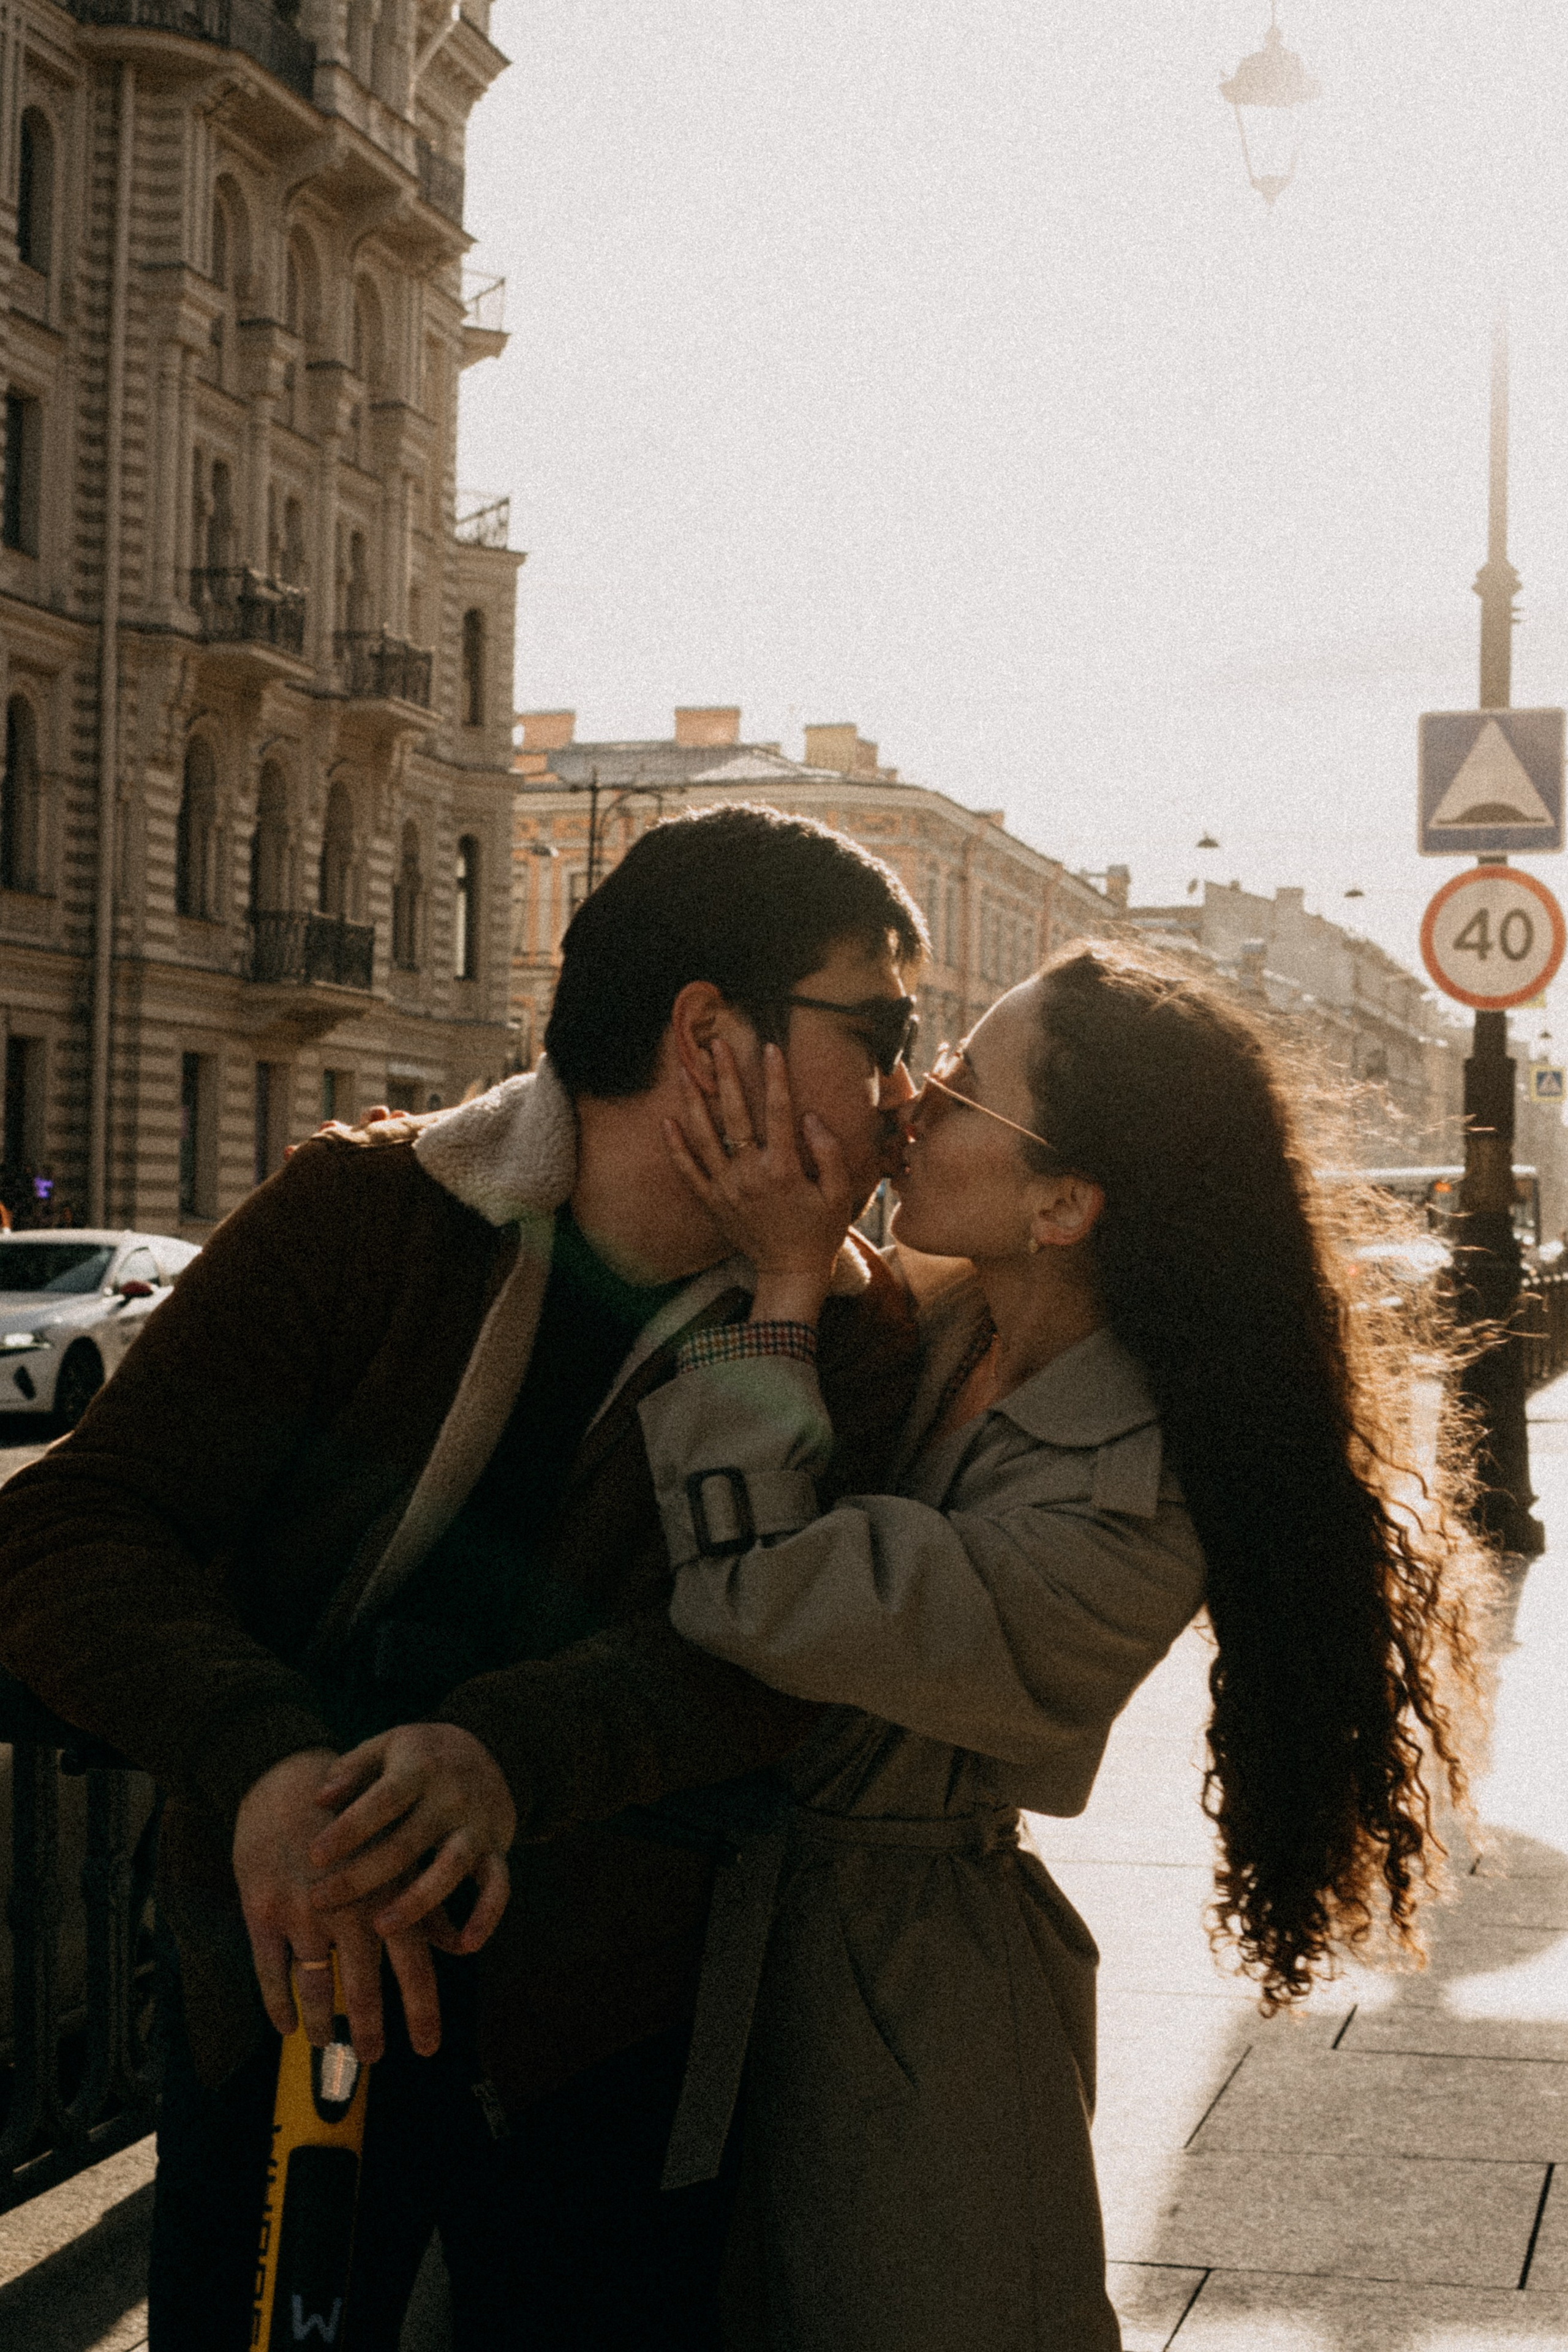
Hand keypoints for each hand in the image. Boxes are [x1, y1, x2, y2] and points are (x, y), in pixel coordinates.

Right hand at [233, 1749, 405, 2061]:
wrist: (282, 1776)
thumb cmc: (350, 1816)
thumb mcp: (395, 1848)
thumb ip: (424, 1900)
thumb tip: (458, 1945)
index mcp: (387, 1890)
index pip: (413, 1963)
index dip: (421, 2010)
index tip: (428, 2048)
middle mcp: (349, 1904)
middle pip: (363, 1985)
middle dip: (369, 2028)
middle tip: (372, 2058)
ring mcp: (302, 1910)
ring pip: (317, 1985)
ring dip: (322, 2022)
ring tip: (326, 2044)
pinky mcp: (261, 1910)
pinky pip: (271, 1972)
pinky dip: (279, 2004)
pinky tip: (287, 2025)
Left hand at [308, 1723, 515, 1945]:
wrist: (493, 1746)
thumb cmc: (421, 1754)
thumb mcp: (387, 1745)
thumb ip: (352, 1768)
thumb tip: (320, 1799)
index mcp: (419, 1769)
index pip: (382, 1801)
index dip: (350, 1829)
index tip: (313, 1856)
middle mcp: (451, 1797)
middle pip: (407, 1842)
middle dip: (362, 1876)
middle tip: (319, 1900)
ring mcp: (477, 1825)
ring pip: (451, 1866)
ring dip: (417, 1901)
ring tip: (381, 1927)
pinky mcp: (497, 1848)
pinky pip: (499, 1886)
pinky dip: (487, 1916)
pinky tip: (464, 1945)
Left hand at [664, 1040, 855, 1322]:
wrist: (791, 1271)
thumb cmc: (820, 1230)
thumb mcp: (840, 1193)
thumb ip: (828, 1152)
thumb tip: (810, 1117)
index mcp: (783, 1169)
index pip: (779, 1112)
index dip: (775, 1078)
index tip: (769, 1047)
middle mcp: (750, 1175)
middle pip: (734, 1115)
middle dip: (726, 1076)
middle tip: (716, 1044)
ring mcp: (726, 1189)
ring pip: (704, 1137)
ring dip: (693, 1101)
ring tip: (683, 1070)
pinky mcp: (712, 1202)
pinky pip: (688, 1171)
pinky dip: (675, 1147)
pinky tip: (666, 1121)